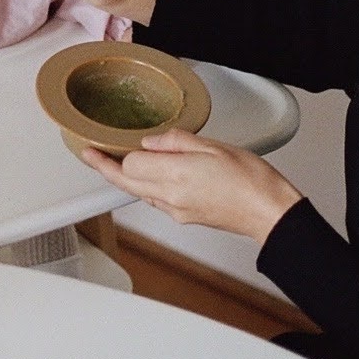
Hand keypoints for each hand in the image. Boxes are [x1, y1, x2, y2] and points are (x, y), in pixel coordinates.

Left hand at [81, 128, 302, 243]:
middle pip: (126, 184)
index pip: (130, 166)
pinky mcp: (185, 217)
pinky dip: (146, 186)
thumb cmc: (250, 178)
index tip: (102, 142)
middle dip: (105, 169)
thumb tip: (150, 142)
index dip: (116, 152)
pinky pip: (156, 200)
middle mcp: (171, 197)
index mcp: (176, 175)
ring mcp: (177, 211)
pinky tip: (149, 174)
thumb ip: (176, 141)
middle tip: (89, 154)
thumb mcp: (213, 145)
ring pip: (139, 193)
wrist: (269, 212)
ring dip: (125, 178)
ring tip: (112, 161)